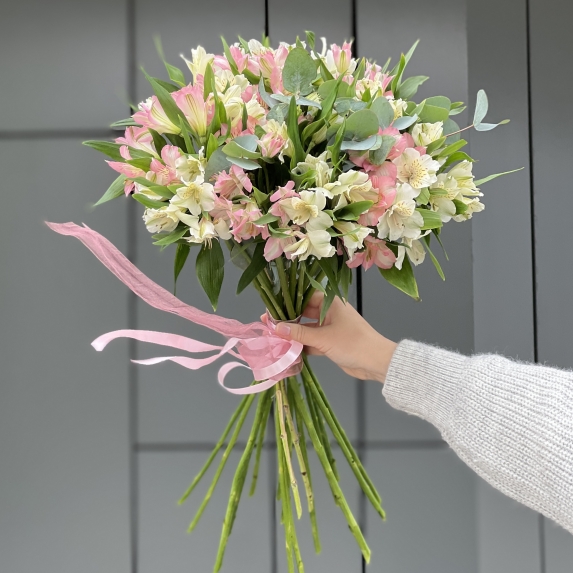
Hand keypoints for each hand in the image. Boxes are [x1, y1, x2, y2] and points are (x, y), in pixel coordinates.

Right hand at [262, 292, 396, 383]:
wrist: (376, 362)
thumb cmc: (353, 343)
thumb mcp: (323, 338)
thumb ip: (299, 333)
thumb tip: (276, 327)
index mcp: (330, 303)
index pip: (304, 297)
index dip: (287, 303)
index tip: (271, 310)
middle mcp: (329, 313)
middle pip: (303, 313)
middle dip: (287, 320)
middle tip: (268, 325)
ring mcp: (330, 328)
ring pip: (306, 329)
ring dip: (293, 335)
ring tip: (274, 338)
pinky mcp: (331, 343)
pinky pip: (312, 342)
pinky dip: (302, 346)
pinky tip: (287, 350)